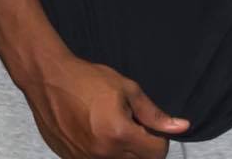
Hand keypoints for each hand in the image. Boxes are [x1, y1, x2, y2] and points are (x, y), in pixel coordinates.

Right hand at [17, 50, 189, 158]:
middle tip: (132, 123)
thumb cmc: (88, 80)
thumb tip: (181, 126)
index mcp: (119, 134)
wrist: (49, 81)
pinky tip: (96, 131)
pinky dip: (104, 152)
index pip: (157, 153)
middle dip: (142, 145)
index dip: (160, 139)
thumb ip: (153, 113)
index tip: (151, 126)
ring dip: (123, 150)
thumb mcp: (127, 89)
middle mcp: (103, 154)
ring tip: (112, 126)